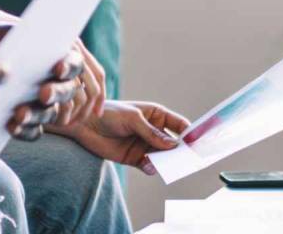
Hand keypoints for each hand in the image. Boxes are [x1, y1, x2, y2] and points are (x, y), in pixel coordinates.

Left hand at [0, 12, 106, 129]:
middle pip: (69, 90)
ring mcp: (38, 102)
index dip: (71, 67)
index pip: (75, 63)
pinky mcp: (24, 119)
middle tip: (43, 94)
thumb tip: (36, 44)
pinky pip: (33, 131)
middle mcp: (51, 80)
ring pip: (51, 113)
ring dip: (39, 114)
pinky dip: (25, 130)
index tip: (57, 68)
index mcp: (53, 55)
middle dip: (58, 92)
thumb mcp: (3, 31)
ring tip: (20, 114)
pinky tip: (12, 126)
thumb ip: (21, 35)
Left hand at [52, 100, 190, 175]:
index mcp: (156, 115)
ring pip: (164, 157)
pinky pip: (150, 166)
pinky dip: (152, 168)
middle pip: (174, 144)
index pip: (179, 125)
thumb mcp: (132, 119)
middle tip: (189, 159)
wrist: (83, 124)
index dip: (190, 133)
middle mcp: (154, 131)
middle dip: (182, 152)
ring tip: (169, 165)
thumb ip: (151, 132)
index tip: (199, 142)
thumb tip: (173, 145)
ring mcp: (146, 145)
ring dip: (167, 162)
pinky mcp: (135, 159)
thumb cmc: (107, 113)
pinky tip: (149, 165)